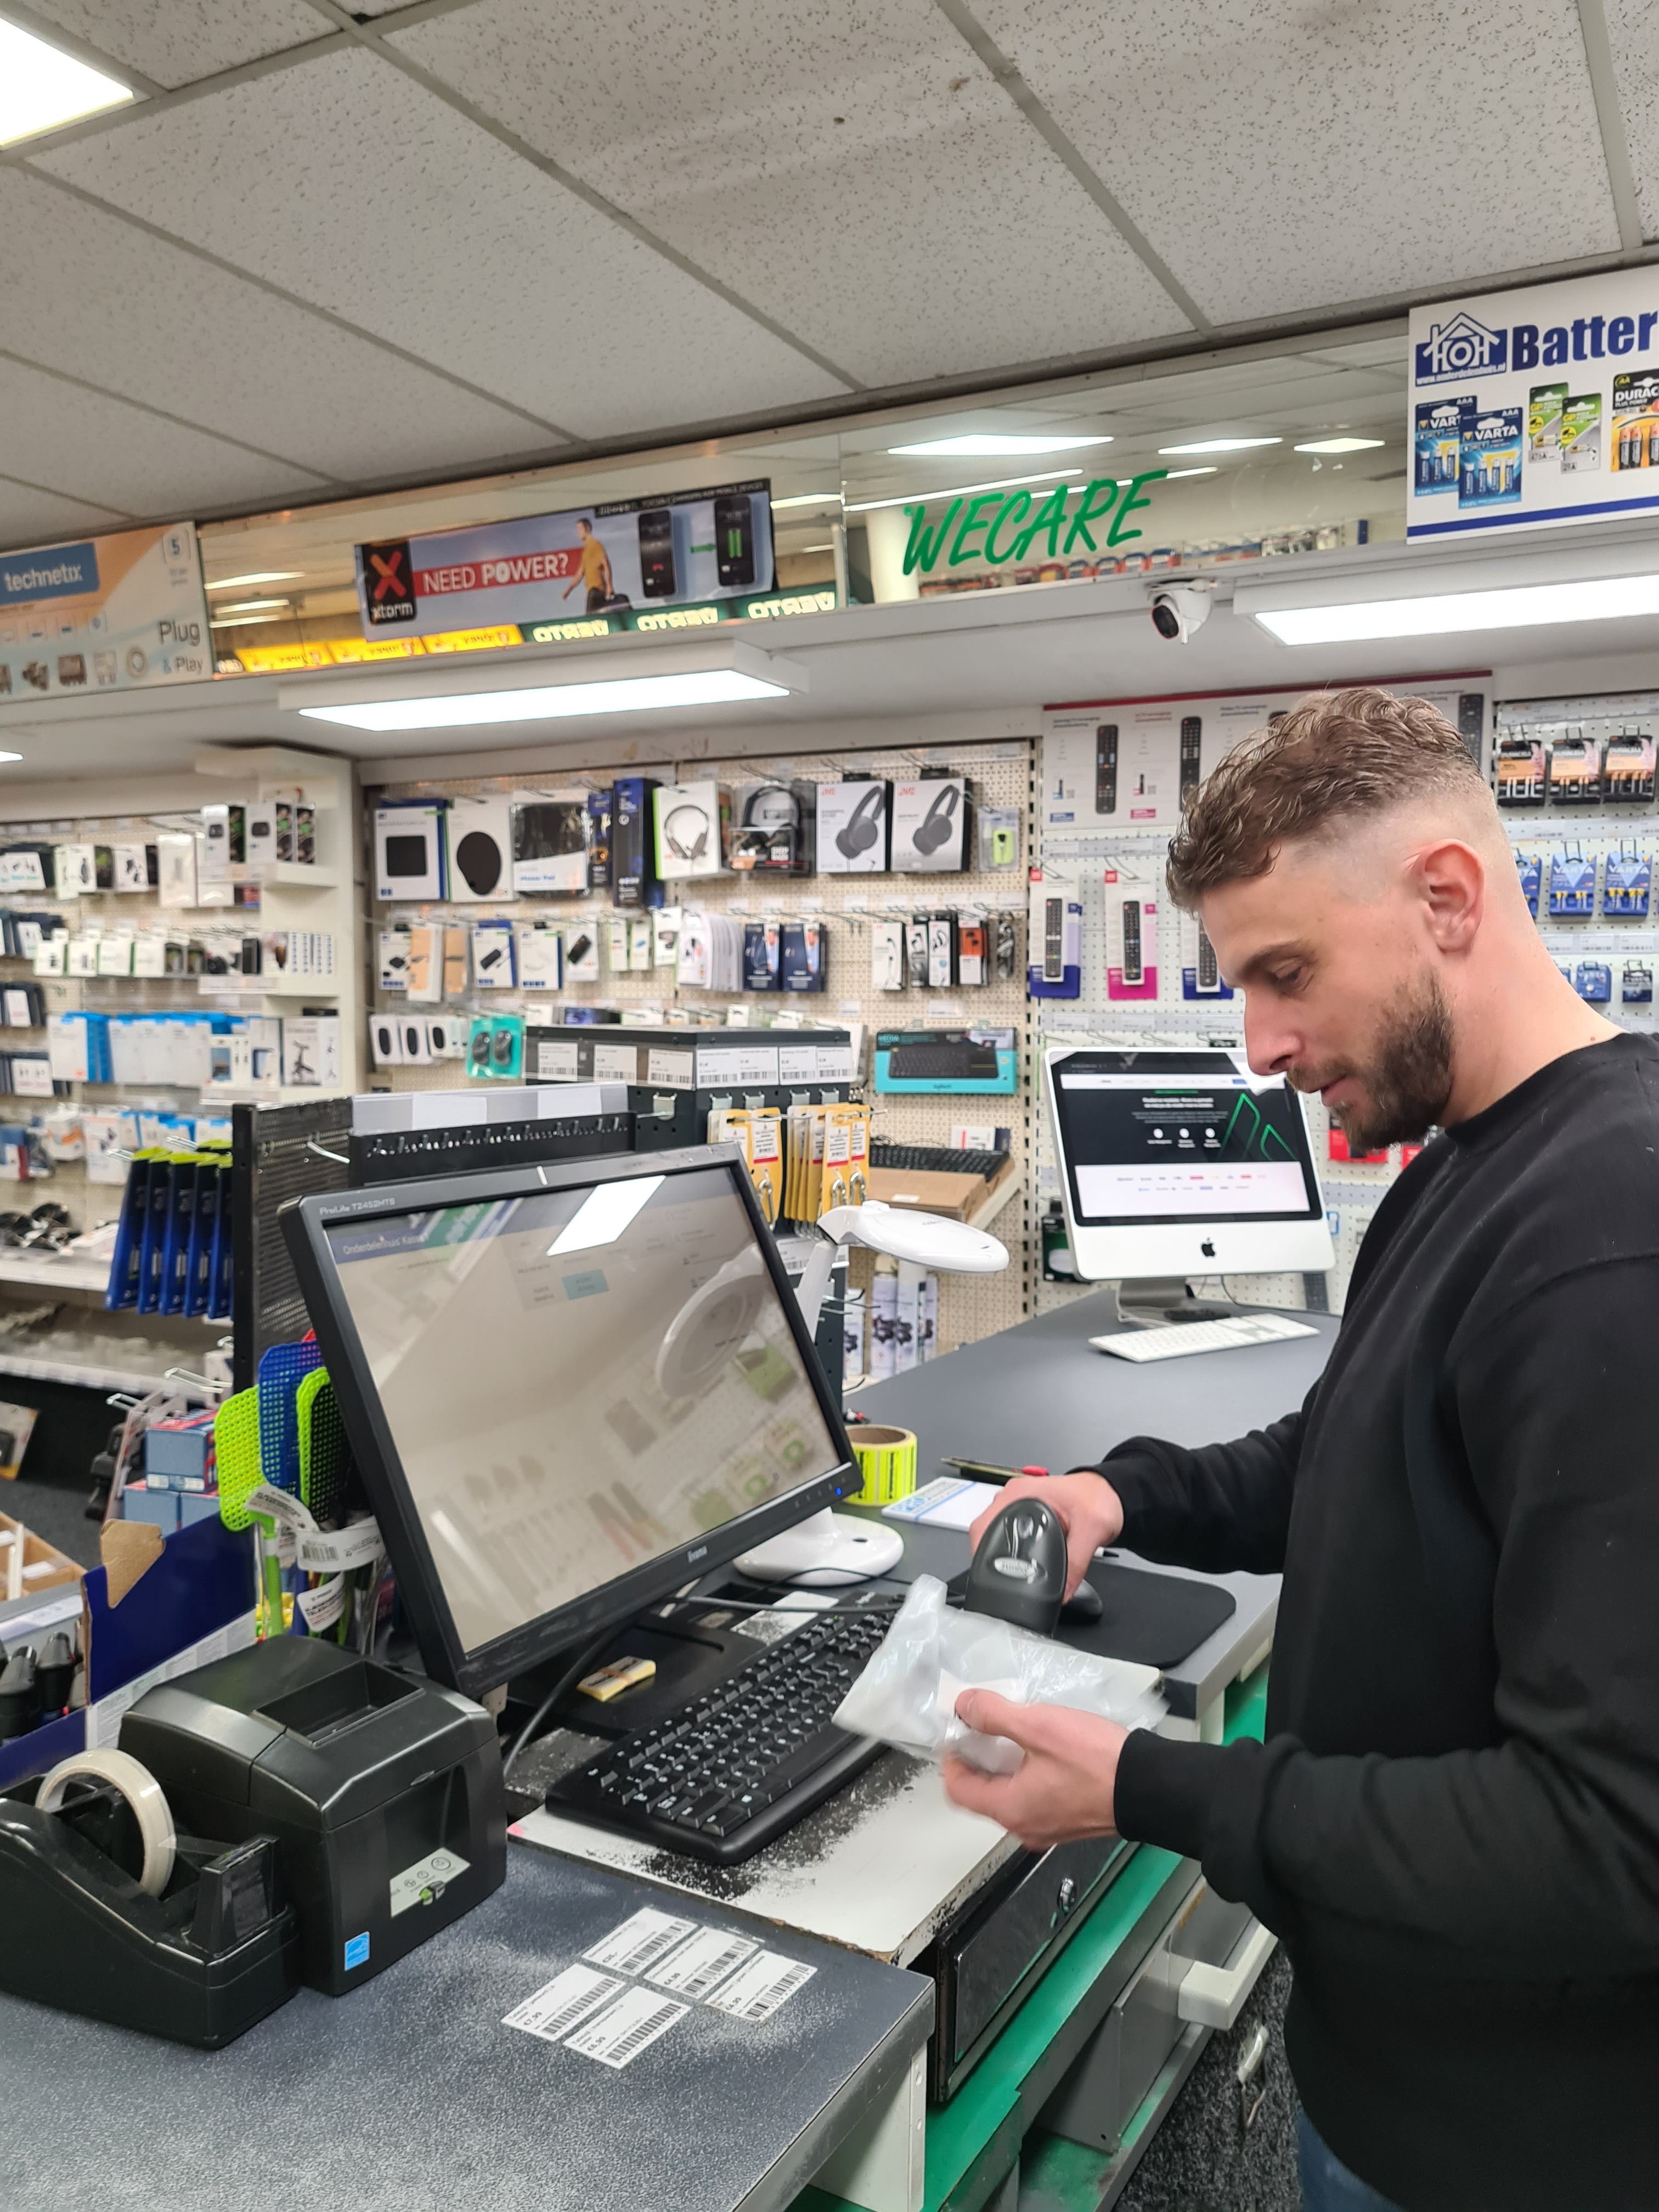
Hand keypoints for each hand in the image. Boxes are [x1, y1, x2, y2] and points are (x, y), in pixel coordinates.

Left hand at [942, 1689, 1128, 1846]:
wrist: (1151, 1787)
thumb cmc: (1097, 1762)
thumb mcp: (1039, 1727)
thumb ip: (995, 1715)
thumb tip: (963, 1706)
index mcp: (1011, 1810)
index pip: (957, 1790)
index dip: (951, 1758)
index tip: (957, 1732)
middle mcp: (1025, 1827)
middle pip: (983, 1795)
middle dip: (978, 1759)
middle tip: (984, 1727)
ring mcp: (1049, 1828)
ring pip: (1010, 1797)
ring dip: (1004, 1766)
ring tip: (1015, 1733)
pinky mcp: (1070, 1822)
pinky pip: (1034, 1800)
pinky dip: (1028, 1776)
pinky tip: (1043, 1751)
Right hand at [968, 1470, 1123, 1598]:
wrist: (1109, 1493)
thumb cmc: (1099, 1499)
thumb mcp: (1093, 1530)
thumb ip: (1077, 1561)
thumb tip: (1062, 1592)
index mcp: (1021, 1493)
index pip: (986, 1524)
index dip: (984, 1550)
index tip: (993, 1573)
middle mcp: (1013, 1496)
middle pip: (984, 1531)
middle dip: (989, 1556)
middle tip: (1004, 1579)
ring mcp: (1016, 1505)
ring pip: (993, 1533)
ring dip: (998, 1553)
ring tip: (1011, 1574)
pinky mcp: (1022, 1514)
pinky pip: (1005, 1534)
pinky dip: (1009, 1550)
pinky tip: (1018, 1564)